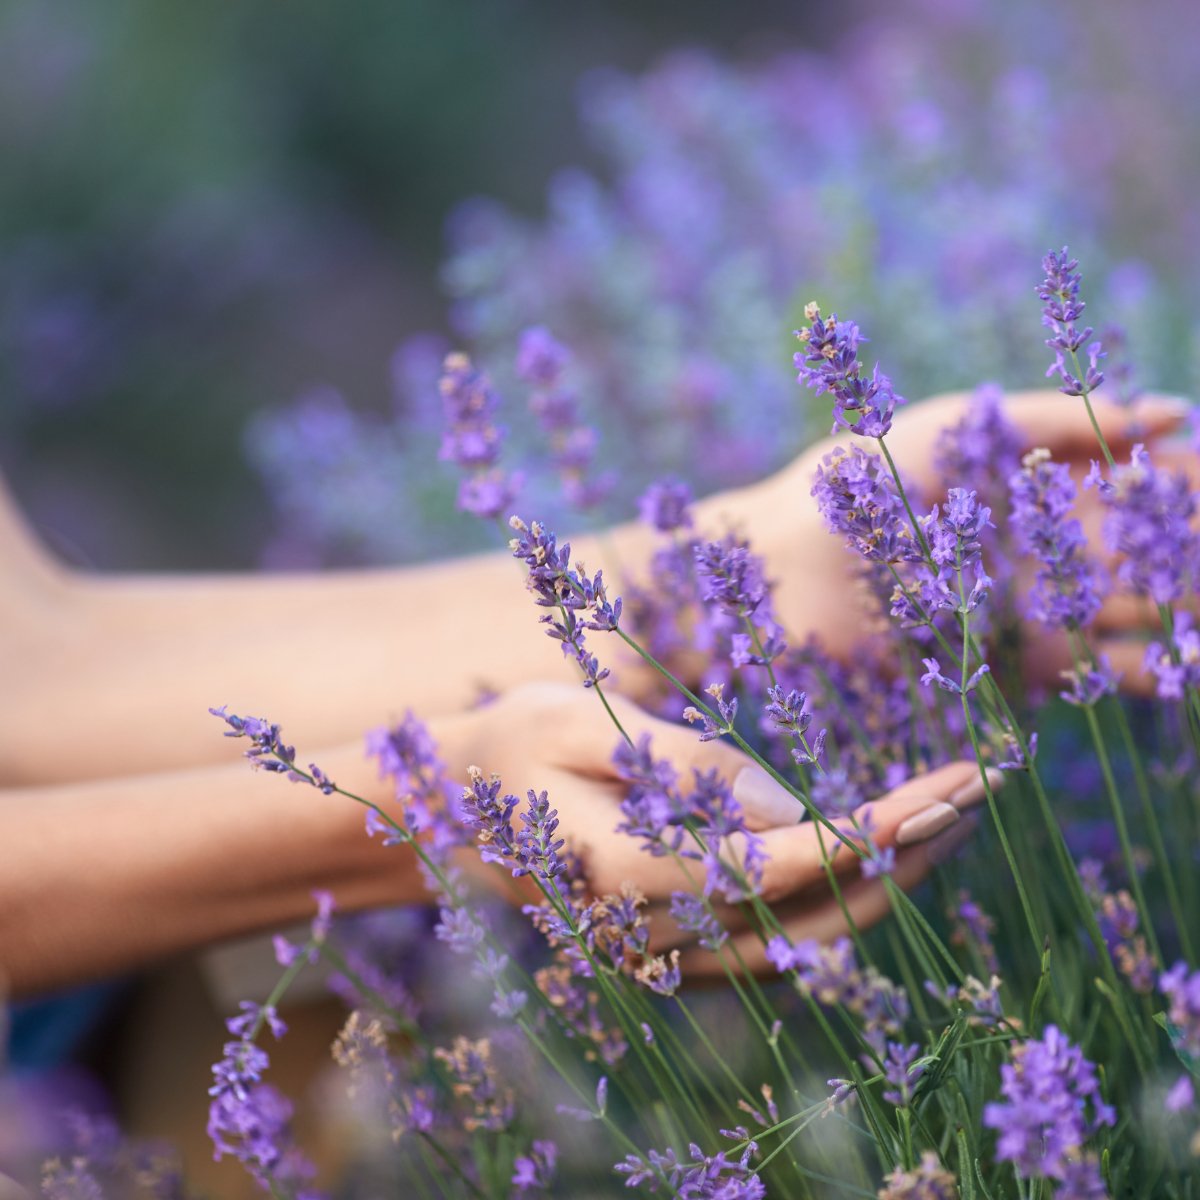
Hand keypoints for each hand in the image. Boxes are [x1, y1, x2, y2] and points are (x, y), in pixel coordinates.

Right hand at [434, 683, 990, 977]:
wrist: (434, 818)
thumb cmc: (506, 750)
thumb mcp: (583, 725)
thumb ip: (686, 767)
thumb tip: (793, 808)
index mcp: (641, 876)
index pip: (793, 865)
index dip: (881, 828)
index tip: (952, 783)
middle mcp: (664, 932)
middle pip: (820, 913)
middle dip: (910, 852)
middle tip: (979, 788)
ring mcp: (666, 949)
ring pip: (806, 935)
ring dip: (885, 877)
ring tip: (948, 813)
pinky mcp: (668, 943)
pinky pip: (775, 934)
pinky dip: (837, 892)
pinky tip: (873, 847)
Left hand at [717, 388, 1190, 689]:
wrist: (786, 561)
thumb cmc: (860, 479)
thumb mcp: (962, 426)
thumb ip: (1063, 417)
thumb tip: (1176, 414)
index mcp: (1034, 486)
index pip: (1138, 483)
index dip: (1186, 486)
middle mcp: (1043, 550)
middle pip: (1148, 549)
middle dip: (1192, 550)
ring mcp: (1034, 609)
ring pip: (1140, 610)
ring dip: (1185, 608)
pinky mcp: (1014, 664)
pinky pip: (1102, 668)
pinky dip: (1155, 665)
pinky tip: (1193, 653)